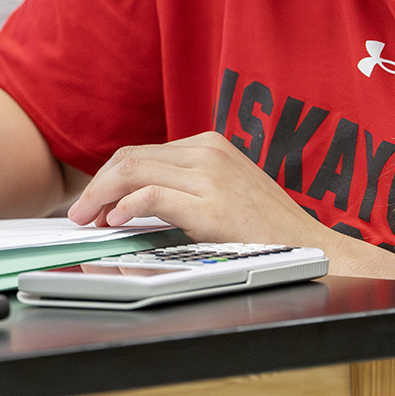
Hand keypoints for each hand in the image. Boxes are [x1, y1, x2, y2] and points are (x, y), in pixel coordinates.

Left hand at [67, 131, 331, 248]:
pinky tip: (115, 221)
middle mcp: (208, 151)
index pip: (141, 152)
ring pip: (133, 171)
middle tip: (79, 213)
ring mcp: (210, 175)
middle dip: (97, 185)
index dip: (109, 177)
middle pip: (130, 157)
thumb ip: (187, 186)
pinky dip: (125, 206)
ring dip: (101, 195)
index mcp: (209, 145)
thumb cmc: (269, 230)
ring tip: (87, 219)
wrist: (315, 250)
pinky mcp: (211, 204)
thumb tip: (135, 201)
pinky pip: (152, 195)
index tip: (93, 203)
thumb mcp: (224, 193)